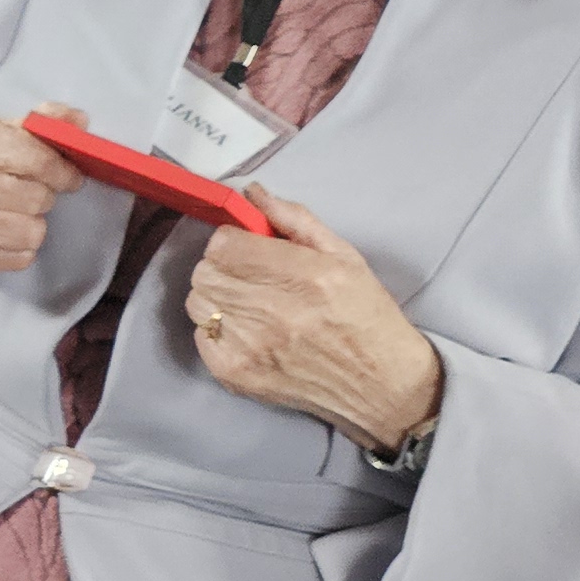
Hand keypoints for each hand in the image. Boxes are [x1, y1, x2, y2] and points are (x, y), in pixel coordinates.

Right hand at [0, 105, 85, 275]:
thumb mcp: (5, 133)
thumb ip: (45, 121)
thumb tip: (79, 120)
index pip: (30, 156)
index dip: (61, 170)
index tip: (70, 178)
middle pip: (32, 197)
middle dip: (45, 198)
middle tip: (39, 197)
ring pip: (28, 232)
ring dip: (34, 226)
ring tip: (21, 216)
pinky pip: (17, 258)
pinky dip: (21, 250)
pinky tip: (8, 236)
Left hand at [182, 188, 442, 449]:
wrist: (382, 387)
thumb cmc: (366, 316)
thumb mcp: (345, 256)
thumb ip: (295, 220)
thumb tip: (253, 193)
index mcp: (304, 276)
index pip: (223, 245)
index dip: (232, 241)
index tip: (248, 248)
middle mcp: (273, 312)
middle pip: (205, 272)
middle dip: (223, 266)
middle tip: (248, 275)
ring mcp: (251, 348)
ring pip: (197, 302)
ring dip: (216, 297)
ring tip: (249, 303)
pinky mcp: (237, 375)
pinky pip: (201, 337)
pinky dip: (216, 330)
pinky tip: (247, 332)